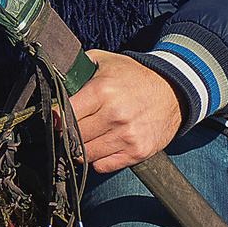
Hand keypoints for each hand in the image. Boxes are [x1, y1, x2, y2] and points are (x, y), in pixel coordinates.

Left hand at [65, 50, 184, 174]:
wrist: (175, 90)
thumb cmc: (134, 75)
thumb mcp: (104, 60)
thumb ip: (77, 68)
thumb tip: (52, 80)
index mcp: (102, 90)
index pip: (64, 114)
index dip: (56, 119)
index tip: (56, 119)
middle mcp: (115, 114)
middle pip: (74, 136)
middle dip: (67, 134)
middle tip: (67, 131)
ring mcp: (128, 135)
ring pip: (86, 154)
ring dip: (81, 149)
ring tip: (85, 138)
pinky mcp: (138, 151)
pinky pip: (104, 166)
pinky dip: (97, 159)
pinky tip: (101, 147)